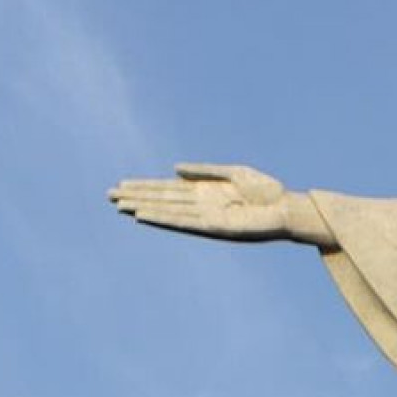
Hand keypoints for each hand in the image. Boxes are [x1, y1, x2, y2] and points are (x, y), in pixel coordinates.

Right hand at [108, 163, 327, 245]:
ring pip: (168, 211)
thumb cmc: (266, 191)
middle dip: (137, 197)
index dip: (145, 187)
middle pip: (162, 200)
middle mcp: (202, 205)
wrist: (287, 207)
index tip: (123, 185)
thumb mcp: (232, 173)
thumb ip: (204, 171)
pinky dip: (164, 219)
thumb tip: (175, 169)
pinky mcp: (215, 227)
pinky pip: (184, 222)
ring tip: (121, 205)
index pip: (168, 189)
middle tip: (109, 196)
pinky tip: (146, 215)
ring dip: (144, 208)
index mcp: (205, 191)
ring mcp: (206, 217)